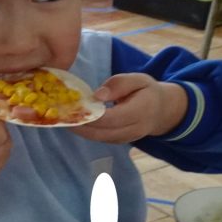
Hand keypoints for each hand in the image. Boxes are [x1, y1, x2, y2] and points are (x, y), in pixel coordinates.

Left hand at [72, 74, 187, 143]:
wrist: (163, 110)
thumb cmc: (147, 91)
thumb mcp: (138, 79)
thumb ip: (118, 85)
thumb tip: (97, 96)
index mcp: (140, 112)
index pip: (111, 118)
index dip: (90, 115)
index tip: (72, 107)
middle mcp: (134, 130)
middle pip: (101, 132)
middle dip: (79, 124)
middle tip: (59, 115)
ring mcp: (126, 139)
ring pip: (98, 138)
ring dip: (79, 129)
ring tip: (62, 118)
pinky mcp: (119, 142)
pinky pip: (100, 138)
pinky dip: (85, 132)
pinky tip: (72, 122)